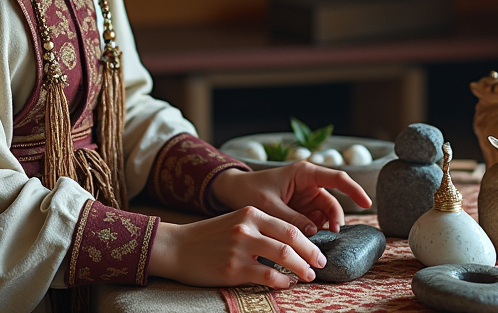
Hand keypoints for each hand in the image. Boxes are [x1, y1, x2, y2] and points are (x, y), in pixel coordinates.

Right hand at [147, 206, 325, 287]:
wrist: (177, 248)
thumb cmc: (209, 237)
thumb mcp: (236, 222)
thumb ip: (261, 227)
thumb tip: (291, 242)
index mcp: (251, 213)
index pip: (289, 225)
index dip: (308, 240)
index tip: (318, 250)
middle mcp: (247, 227)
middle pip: (291, 239)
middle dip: (311, 254)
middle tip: (321, 264)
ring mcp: (240, 248)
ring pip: (283, 257)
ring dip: (301, 268)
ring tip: (308, 276)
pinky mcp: (233, 268)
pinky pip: (267, 275)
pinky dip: (282, 281)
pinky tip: (287, 284)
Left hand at [208, 162, 372, 235]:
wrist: (232, 192)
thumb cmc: (249, 191)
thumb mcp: (269, 205)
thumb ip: (291, 218)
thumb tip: (313, 232)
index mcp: (304, 173)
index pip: (337, 179)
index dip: (354, 190)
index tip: (367, 203)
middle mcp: (309, 184)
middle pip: (332, 202)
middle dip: (335, 218)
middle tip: (333, 233)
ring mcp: (305, 198)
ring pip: (325, 214)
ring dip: (324, 227)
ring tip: (319, 241)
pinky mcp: (300, 210)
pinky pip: (314, 221)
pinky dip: (315, 232)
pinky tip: (311, 242)